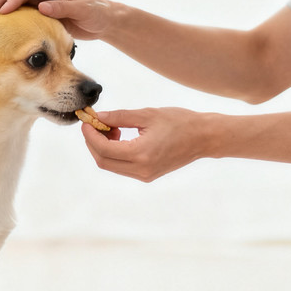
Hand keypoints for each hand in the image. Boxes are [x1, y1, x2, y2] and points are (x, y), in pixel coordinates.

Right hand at [0, 0, 112, 40]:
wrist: (103, 21)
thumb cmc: (96, 13)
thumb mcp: (82, 10)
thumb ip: (63, 8)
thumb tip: (42, 7)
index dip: (11, 0)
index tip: (0, 13)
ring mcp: (37, 2)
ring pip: (9, 4)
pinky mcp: (36, 14)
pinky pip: (15, 16)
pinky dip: (2, 22)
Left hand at [80, 107, 207, 181]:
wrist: (203, 138)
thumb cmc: (179, 122)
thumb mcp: (147, 114)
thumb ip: (119, 116)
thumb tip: (98, 116)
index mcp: (141, 154)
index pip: (104, 149)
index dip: (90, 135)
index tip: (87, 121)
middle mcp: (141, 170)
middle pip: (103, 161)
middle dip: (93, 143)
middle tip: (93, 125)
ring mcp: (144, 175)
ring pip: (111, 166)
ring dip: (103, 148)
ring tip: (111, 128)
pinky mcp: (147, 175)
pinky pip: (122, 167)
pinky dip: (114, 153)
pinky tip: (119, 136)